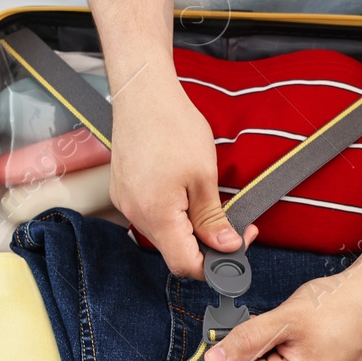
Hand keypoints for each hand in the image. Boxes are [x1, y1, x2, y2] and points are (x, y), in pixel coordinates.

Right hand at [109, 78, 256, 278]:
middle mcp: (135, 214)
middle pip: (175, 252)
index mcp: (156, 215)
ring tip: (210, 202)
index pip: (185, 265)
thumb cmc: (173, 127)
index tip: (237, 247)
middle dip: (206, 245)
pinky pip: (152, 216)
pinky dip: (174, 215)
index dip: (214, 265)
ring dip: (190, 229)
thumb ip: (213, 219)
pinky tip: (188, 194)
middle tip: (235, 223)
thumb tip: (227, 247)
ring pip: (165, 235)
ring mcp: (126, 203)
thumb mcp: (204, 176)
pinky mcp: (124, 192)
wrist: (143, 95)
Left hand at [202, 273, 361, 360]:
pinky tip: (307, 334)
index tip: (248, 329)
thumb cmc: (337, 303)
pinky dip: (293, 350)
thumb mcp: (284, 319)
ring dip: (278, 349)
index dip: (242, 353)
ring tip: (298, 328)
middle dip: (262, 350)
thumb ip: (246, 340)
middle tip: (280, 324)